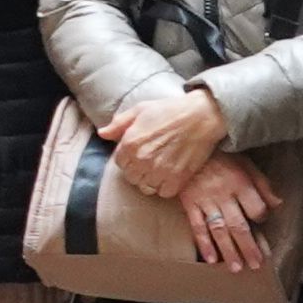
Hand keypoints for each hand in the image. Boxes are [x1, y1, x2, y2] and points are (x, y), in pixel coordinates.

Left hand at [108, 84, 228, 193]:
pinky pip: (164, 193)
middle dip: (138, 171)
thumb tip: (102, 133)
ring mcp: (159, 171)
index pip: (119, 163)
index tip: (138, 153)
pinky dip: (166, 187)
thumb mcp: (140, 110)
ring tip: (159, 169)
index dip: (128, 158)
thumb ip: (119, 124)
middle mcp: (142, 159)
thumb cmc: (170, 110)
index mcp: (130, 143)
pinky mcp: (177, 178)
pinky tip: (170, 176)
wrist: (201, 116)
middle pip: (131, 178)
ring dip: (151, 180)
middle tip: (150, 161)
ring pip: (146, 187)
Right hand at [181, 158, 279, 272]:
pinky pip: (197, 226)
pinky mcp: (190, 204)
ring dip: (228, 250)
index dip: (262, 217)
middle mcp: (223, 195)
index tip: (262, 221)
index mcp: (240, 183)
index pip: (256, 208)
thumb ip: (262, 184)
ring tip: (236, 268)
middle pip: (239, 225)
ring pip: (219, 230)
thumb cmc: (220, 155)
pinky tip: (211, 259)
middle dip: (248, 247)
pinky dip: (204, 244)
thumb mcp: (245, 163)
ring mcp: (205, 201)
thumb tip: (277, 204)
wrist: (187, 145)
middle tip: (256, 265)